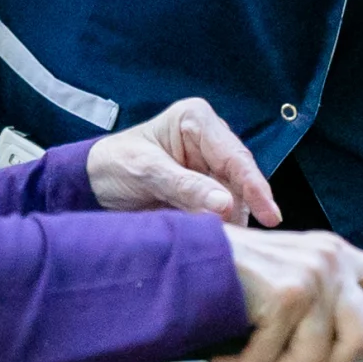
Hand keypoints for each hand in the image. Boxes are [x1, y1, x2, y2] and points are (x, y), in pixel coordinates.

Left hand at [88, 96, 280, 222]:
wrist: (91, 184)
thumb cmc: (112, 165)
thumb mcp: (145, 172)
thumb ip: (185, 186)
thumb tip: (225, 204)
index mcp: (196, 120)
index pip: (235, 156)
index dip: (255, 186)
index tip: (271, 214)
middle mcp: (210, 140)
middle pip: (242, 178)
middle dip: (244, 207)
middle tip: (241, 238)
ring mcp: (210, 167)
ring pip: (237, 198)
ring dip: (233, 221)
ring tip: (224, 241)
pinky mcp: (206, 191)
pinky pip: (223, 211)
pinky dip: (222, 226)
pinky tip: (218, 239)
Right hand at [218, 229, 362, 361]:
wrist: (184, 260)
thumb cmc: (230, 275)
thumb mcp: (291, 280)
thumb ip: (325, 302)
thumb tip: (342, 351)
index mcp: (338, 256)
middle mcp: (332, 261)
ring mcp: (313, 276)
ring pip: (317, 358)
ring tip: (249, 349)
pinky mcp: (289, 294)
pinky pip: (276, 360)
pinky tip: (230, 349)